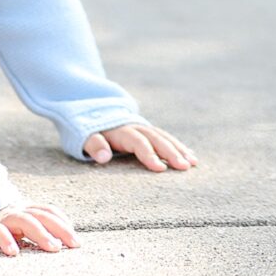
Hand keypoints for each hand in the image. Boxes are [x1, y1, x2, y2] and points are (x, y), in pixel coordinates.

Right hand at [0, 202, 78, 256]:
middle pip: (41, 214)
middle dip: (60, 228)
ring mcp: (0, 217)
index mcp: (24, 209)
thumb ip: (32, 229)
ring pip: (23, 220)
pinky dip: (6, 240)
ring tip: (52, 248)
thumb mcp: (15, 225)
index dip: (63, 222)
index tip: (76, 240)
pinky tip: (13, 252)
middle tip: (74, 245)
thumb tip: (57, 244)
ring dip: (40, 232)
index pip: (47, 210)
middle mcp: (15, 210)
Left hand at [83, 123, 197, 171]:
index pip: (137, 142)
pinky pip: (165, 138)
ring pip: (163, 137)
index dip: (148, 154)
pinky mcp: (147, 132)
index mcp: (120, 130)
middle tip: (185, 167)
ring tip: (193, 163)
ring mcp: (142, 128)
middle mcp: (134, 127)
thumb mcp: (82, 135)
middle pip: (155, 138)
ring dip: (178, 149)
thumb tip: (103, 157)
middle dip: (170, 152)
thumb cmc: (85, 129)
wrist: (89, 107)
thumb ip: (93, 144)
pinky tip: (191, 157)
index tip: (160, 169)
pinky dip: (178, 146)